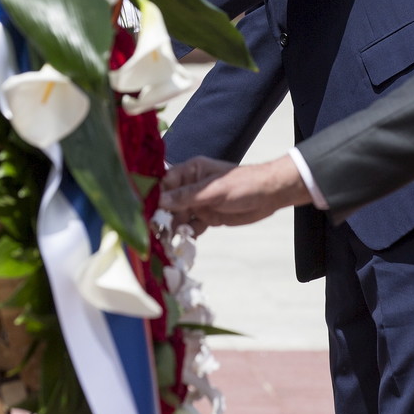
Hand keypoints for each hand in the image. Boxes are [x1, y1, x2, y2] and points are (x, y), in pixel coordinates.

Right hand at [160, 155, 310, 227]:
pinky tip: (186, 242)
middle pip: (169, 203)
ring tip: (168, 242)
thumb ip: (188, 196)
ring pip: (179, 217)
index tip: (143, 212)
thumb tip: (161, 201)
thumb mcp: (214, 190)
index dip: (154, 197)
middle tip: (154, 233)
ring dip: (174, 229)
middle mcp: (191, 187)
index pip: (165, 183)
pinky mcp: (207, 216)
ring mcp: (199, 202)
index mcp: (191, 172)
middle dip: (162, 217)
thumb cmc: (244, 185)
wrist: (270, 196)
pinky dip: (188, 234)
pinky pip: (191, 226)